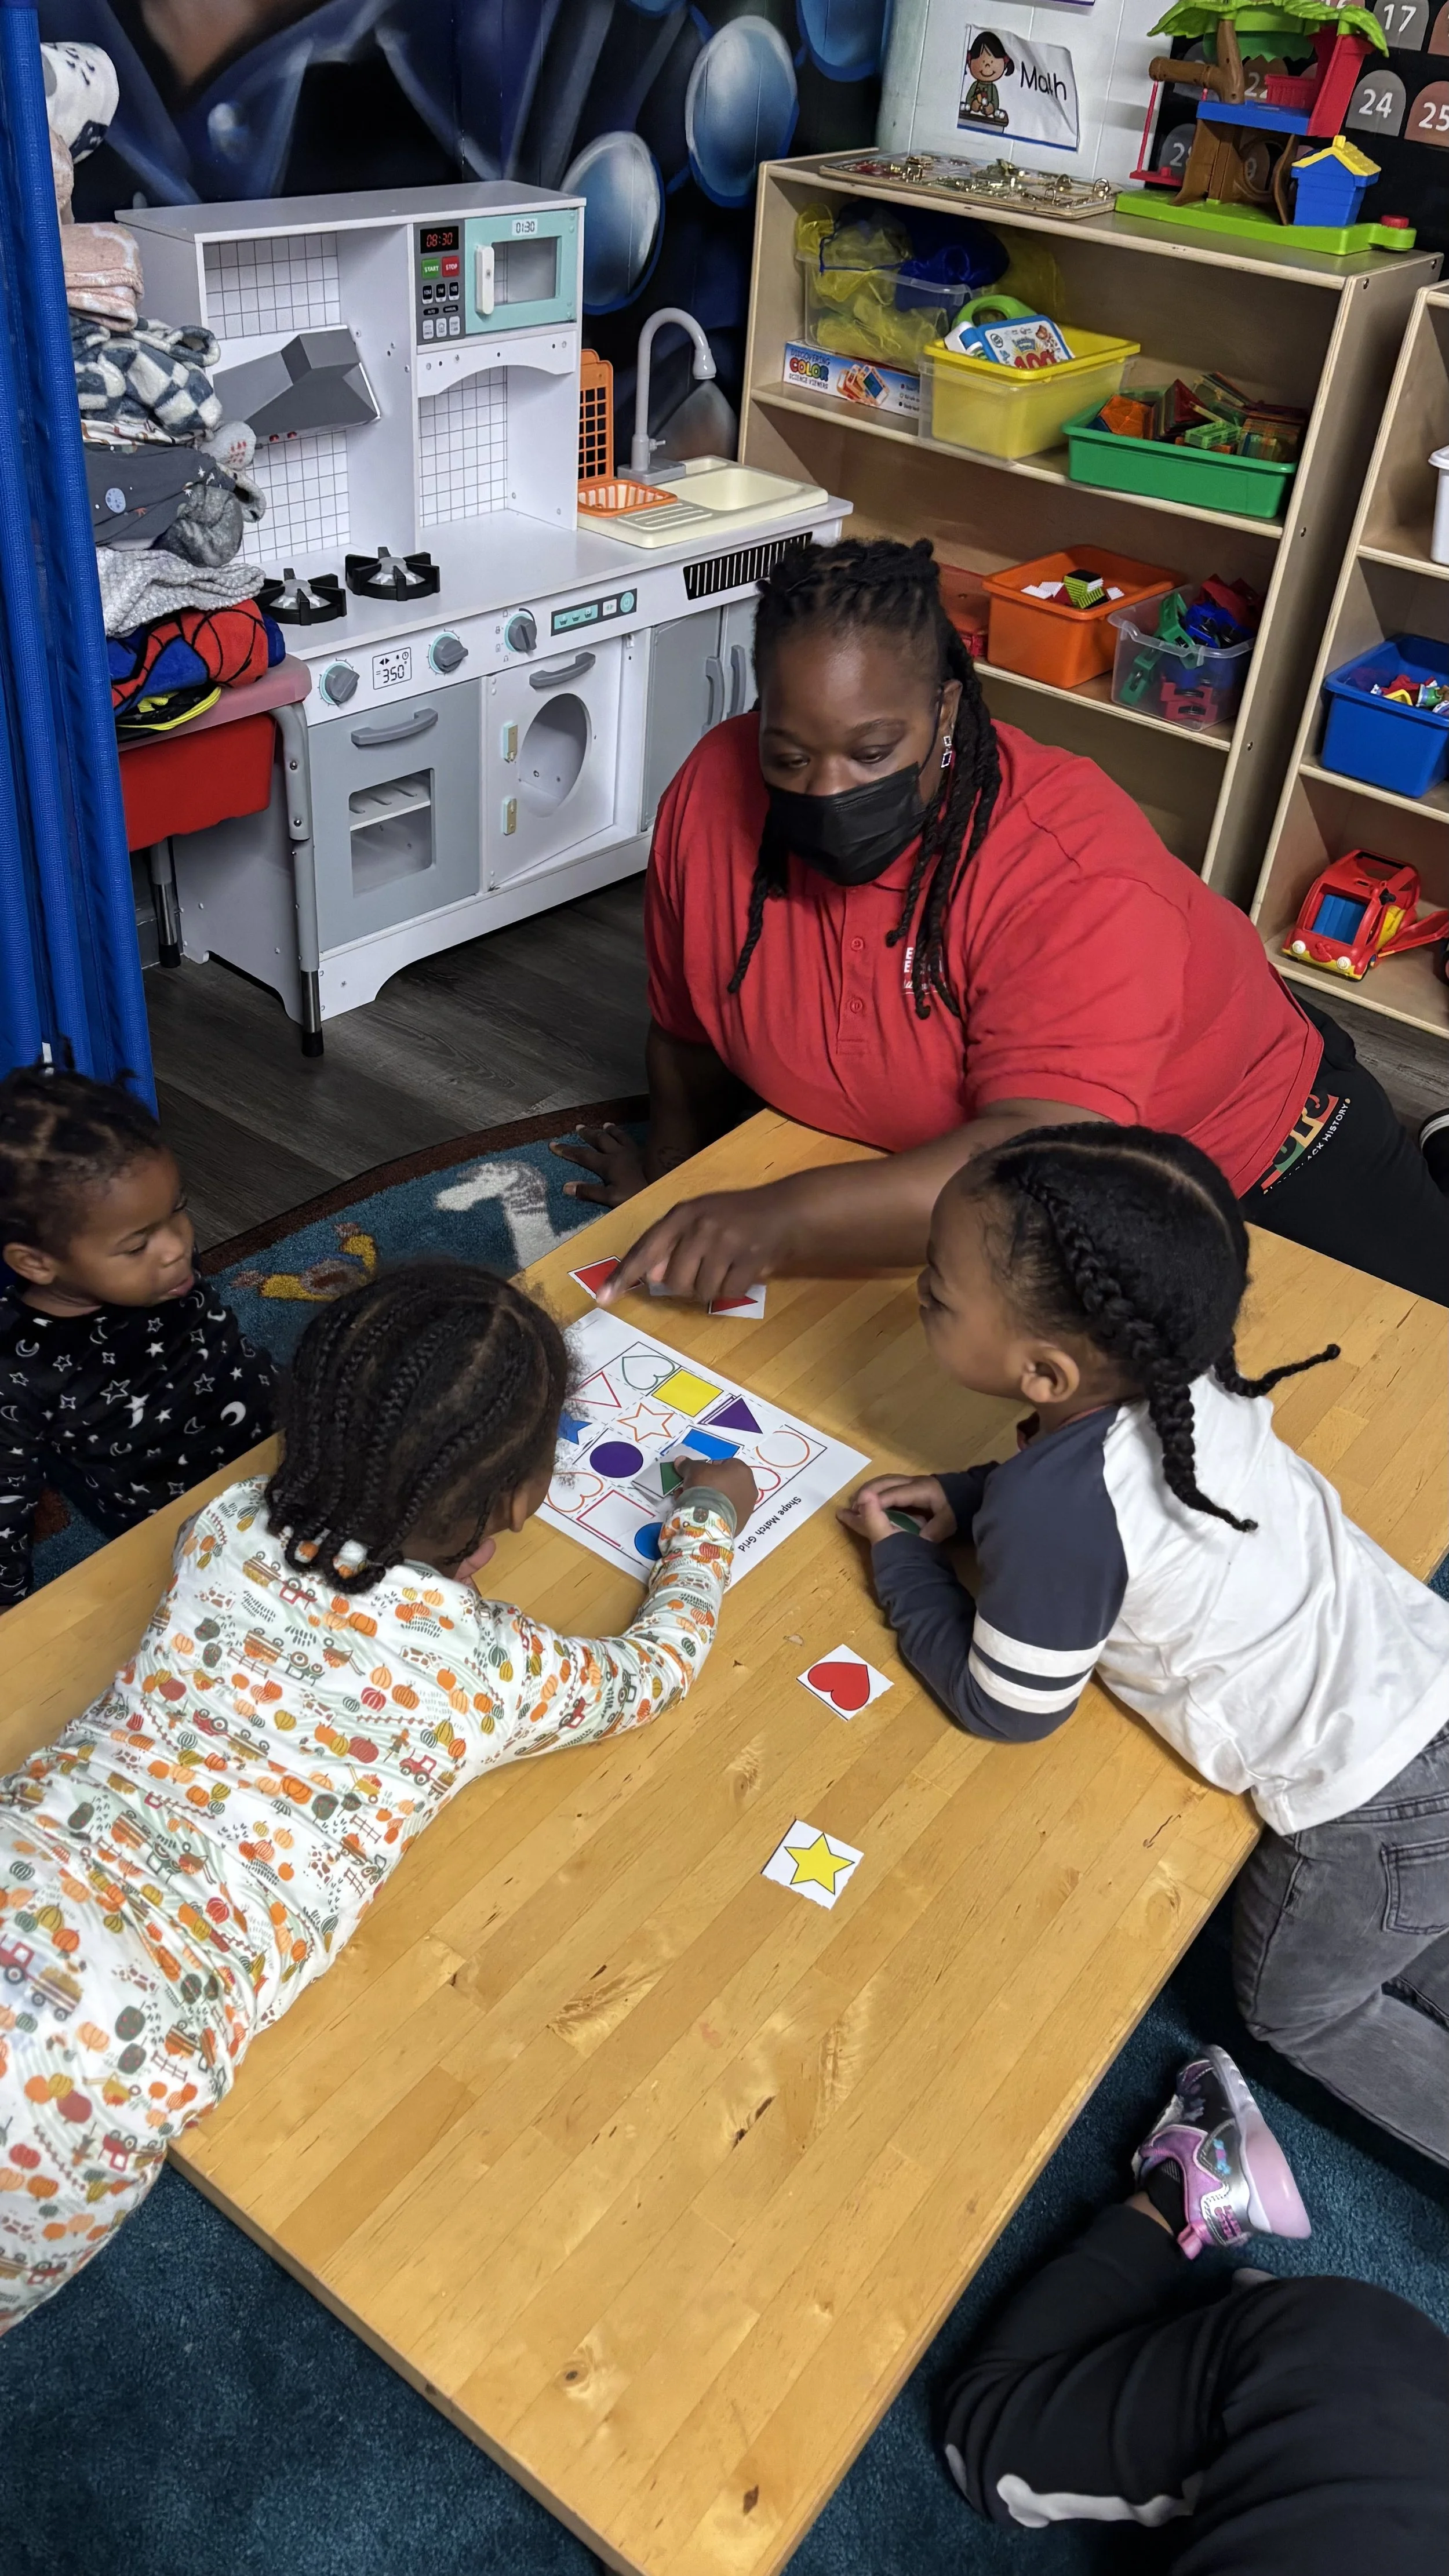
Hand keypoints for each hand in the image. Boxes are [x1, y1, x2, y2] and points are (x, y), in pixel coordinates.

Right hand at [551, 1124, 647, 1207]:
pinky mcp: (645, 1152)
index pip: (582, 1155)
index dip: (567, 1150)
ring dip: (608, 1130)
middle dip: (587, 1134)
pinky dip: (624, 1134)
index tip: (553, 1144)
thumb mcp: (611, 1198)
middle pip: (599, 1140)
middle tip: (578, 1127)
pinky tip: (625, 1134)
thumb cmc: (638, 1195)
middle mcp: (617, 1153)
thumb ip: (589, 1192)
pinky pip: (631, 1139)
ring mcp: (632, 1151)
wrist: (665, 1185)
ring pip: (617, 1136)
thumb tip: (566, 1186)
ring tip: (603, 1125)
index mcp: (607, 1164)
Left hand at [600, 1184, 793, 1307]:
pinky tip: (744, 1270)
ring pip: (702, 1291)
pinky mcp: (750, 1258)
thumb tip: (649, 1277)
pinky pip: (728, 1292)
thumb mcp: (699, 1220)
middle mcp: (700, 1226)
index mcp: (682, 1215)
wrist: (784, 1210)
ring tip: (727, 1266)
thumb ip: (672, 1244)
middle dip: (687, 1284)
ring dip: (713, 1288)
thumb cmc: (735, 1216)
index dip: (623, 1276)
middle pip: (674, 1281)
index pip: (644, 1250)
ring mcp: (726, 1241)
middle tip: (706, 1268)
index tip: (603, 1299)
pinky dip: (735, 1288)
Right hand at [679, 1455, 757, 1530]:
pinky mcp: (741, 1521)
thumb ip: (688, 1464)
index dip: (707, 1469)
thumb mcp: (693, 1470)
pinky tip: (701, 1514)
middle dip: (708, 1485)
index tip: (696, 1476)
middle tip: (693, 1490)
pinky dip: (715, 1511)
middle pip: (724, 1482)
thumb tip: (680, 1461)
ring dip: (710, 1498)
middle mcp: (749, 1487)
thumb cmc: (706, 1487)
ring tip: (692, 1503)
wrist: (710, 1518)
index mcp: (742, 1470)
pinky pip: (726, 1512)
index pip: (723, 1464)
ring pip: (724, 1498)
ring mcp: (747, 1506)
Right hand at [837, 1474, 955, 1544]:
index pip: (893, 1494)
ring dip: (868, 1490)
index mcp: (920, 1490)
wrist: (970, 1492)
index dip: (876, 1501)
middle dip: (866, 1494)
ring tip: (856, 1504)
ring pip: (883, 1481)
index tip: (860, 1510)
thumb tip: (918, 1541)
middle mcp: (912, 1482)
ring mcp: (910, 1481)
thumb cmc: (958, 1506)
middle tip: (852, 1509)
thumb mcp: (949, 1520)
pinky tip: (869, 1500)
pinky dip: (875, 1490)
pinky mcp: (910, 1484)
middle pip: (883, 1483)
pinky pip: (888, 1483)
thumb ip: (934, 1531)